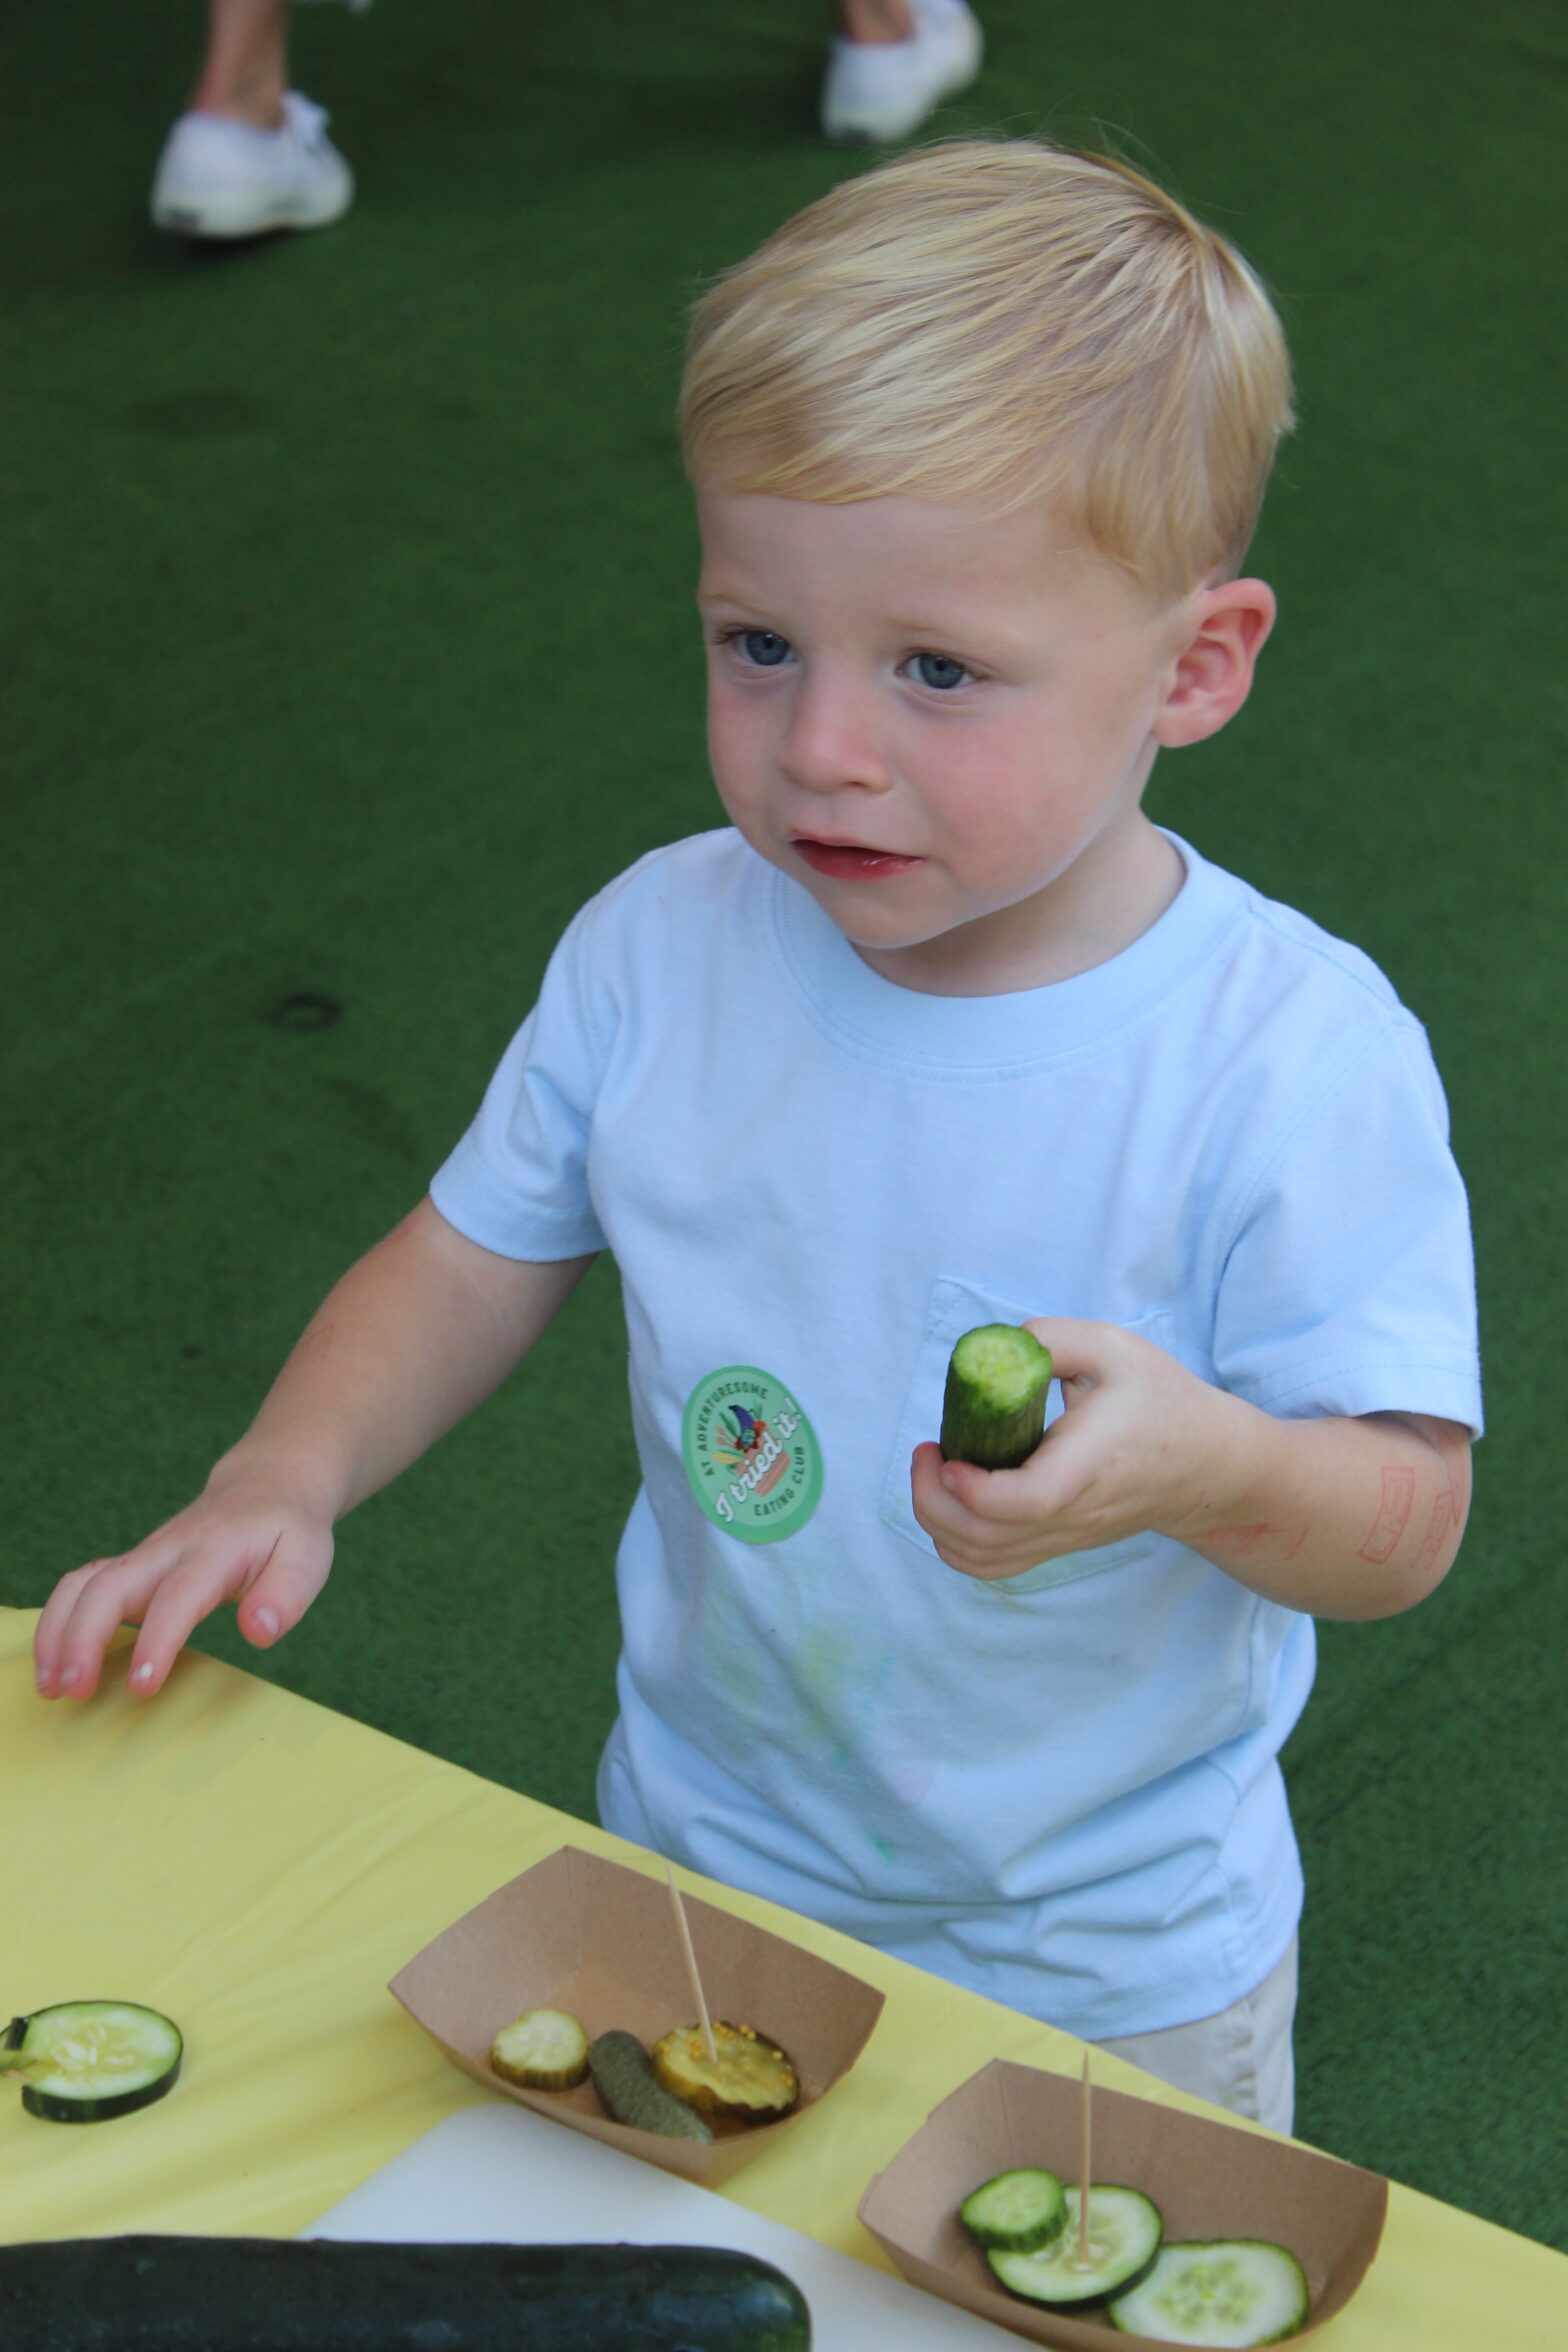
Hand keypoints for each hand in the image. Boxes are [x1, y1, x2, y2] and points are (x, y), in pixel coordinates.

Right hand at [33, 1462, 334, 1699]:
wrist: (265, 1486)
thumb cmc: (287, 1531)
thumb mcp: (308, 1556)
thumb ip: (287, 1594)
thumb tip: (260, 1631)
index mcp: (214, 1551)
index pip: (178, 1596)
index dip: (157, 1640)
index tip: (141, 1685)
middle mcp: (168, 1551)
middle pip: (108, 1585)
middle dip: (82, 1637)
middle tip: (73, 1691)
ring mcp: (143, 1558)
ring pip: (82, 1584)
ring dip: (58, 1633)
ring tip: (50, 1687)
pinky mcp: (130, 1569)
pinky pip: (80, 1589)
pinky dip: (58, 1624)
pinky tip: (55, 1666)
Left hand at [911, 1317, 1248, 1581]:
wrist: (1208, 1465)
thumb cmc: (1160, 1401)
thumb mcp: (1113, 1348)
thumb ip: (1050, 1341)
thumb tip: (995, 1351)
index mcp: (1089, 1463)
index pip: (1029, 1501)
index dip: (976, 1489)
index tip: (949, 1455)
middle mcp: (1074, 1512)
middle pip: (987, 1539)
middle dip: (932, 1500)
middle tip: (927, 1451)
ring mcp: (1063, 1536)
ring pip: (982, 1560)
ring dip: (937, 1522)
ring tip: (935, 1470)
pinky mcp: (1055, 1544)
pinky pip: (993, 1565)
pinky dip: (955, 1542)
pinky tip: (950, 1498)